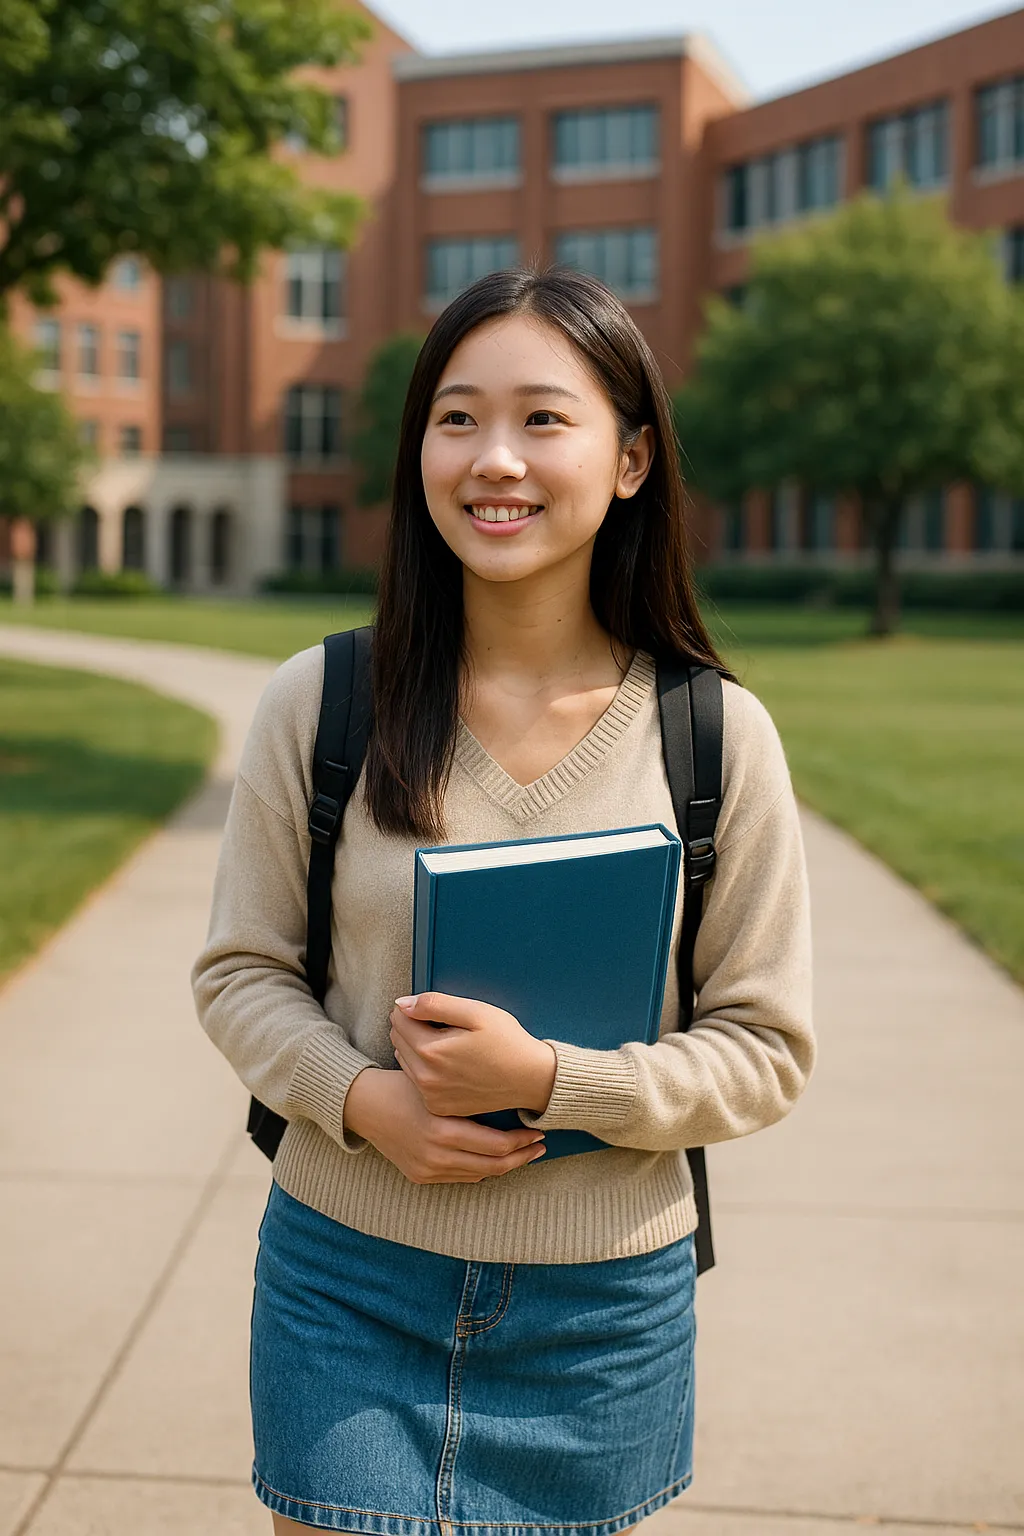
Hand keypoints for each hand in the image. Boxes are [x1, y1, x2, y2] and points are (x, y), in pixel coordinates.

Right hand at [343, 1067, 545, 1183]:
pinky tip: (492, 1156)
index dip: (523, 1141)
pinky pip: (460, 1177)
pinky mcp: (420, 1177)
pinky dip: (480, 1168)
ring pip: (479, 1175)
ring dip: (503, 1165)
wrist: (364, 1105)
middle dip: (521, 1157)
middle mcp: (436, 1155)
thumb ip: (470, 1091)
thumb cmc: (404, 1083)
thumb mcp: (438, 1082)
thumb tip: (514, 1091)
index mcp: (442, 1129)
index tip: (539, 1131)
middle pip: (493, 1166)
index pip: (497, 1146)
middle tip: (540, 1145)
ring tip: (522, 1152)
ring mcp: (427, 1170)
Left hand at [389, 992, 556, 1117]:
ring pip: (404, 1059)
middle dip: (412, 1026)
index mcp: (432, 1051)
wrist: (530, 1079)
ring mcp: (431, 1096)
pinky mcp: (438, 1106)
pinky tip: (448, 1064)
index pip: (398, 1019)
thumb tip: (402, 1003)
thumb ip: (434, 1004)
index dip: (412, 1007)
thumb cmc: (507, 1042)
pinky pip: (416, 1079)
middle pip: (397, 1039)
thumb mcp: (476, 1012)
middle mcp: (425, 1078)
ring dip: (416, 1047)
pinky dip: (425, 1068)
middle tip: (443, 1025)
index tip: (431, 1009)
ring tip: (447, 1044)